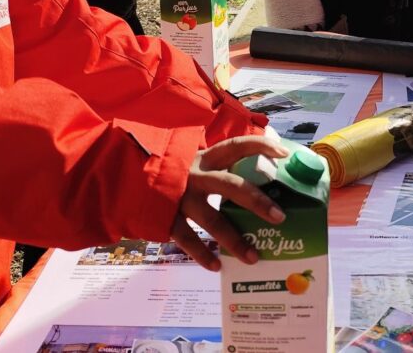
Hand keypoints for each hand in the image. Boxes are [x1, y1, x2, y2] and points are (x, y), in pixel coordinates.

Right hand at [169, 136, 289, 270]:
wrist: (130, 178)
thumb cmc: (175, 174)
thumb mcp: (198, 163)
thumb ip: (220, 169)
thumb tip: (257, 181)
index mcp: (207, 158)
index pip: (236, 146)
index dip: (259, 146)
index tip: (283, 154)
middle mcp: (196, 175)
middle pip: (231, 185)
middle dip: (256, 201)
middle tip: (280, 217)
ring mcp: (181, 197)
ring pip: (212, 219)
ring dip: (234, 240)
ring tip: (253, 257)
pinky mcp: (166, 217)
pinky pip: (187, 239)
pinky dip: (202, 254)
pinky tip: (216, 266)